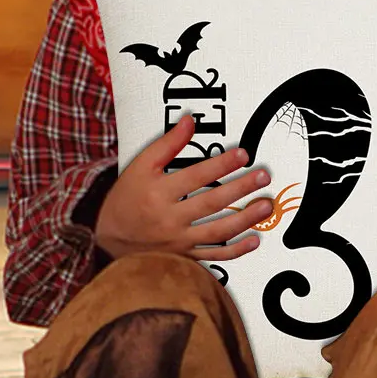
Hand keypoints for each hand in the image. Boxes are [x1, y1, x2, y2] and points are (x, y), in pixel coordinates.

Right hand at [95, 116, 273, 262]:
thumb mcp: (141, 166)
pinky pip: (213, 256)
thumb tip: (190, 121)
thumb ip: (167, 144)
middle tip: (263, 176)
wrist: (110, 236)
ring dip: (245, 219)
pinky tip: (254, 240)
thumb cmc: (128, 198)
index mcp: (159, 193)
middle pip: (212, 203)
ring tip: (266, 205)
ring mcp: (179, 241)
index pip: (196, 176)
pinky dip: (236, 251)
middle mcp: (170, 219)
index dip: (221, 165)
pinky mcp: (184, 256)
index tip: (242, 154)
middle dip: (240, 189)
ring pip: (218, 232)